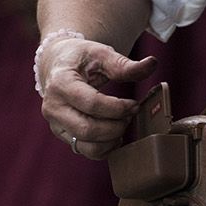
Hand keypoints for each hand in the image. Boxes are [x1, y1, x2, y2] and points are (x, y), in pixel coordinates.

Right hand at [39, 38, 156, 158]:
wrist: (58, 64)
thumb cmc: (81, 58)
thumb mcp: (101, 54)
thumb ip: (125, 64)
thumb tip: (152, 63)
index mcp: (61, 83)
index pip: (91, 104)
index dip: (118, 108)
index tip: (134, 104)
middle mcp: (53, 107)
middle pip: (87, 130)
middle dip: (116, 126)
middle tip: (130, 115)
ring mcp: (56, 124)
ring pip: (86, 146)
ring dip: (111, 140)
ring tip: (123, 123)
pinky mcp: (63, 135)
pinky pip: (85, 151)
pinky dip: (105, 148)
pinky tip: (115, 134)